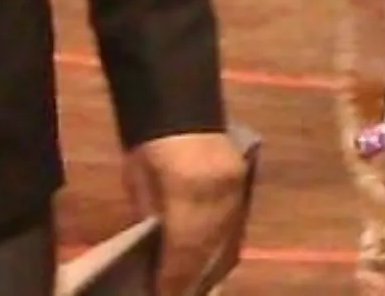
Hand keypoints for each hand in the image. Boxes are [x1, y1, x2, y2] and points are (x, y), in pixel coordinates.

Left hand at [124, 131, 248, 295]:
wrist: (181, 108)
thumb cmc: (150, 148)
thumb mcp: (139, 186)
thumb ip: (152, 220)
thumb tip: (156, 260)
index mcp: (188, 188)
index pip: (183, 246)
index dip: (173, 277)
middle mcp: (220, 192)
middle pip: (208, 248)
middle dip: (192, 278)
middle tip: (178, 295)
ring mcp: (237, 188)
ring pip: (227, 240)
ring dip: (211, 267)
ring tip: (195, 287)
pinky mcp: (244, 186)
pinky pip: (235, 226)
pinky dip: (223, 248)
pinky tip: (212, 263)